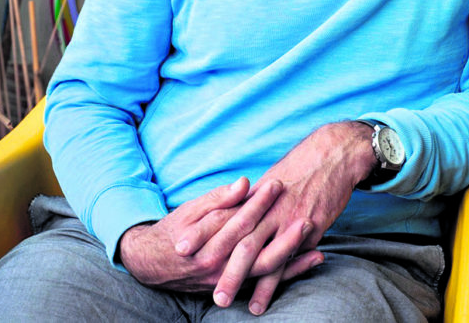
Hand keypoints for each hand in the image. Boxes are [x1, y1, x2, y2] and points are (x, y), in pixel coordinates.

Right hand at [118, 175, 317, 293]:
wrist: (154, 263)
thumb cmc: (175, 230)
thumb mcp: (191, 210)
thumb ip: (219, 198)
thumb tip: (244, 183)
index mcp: (205, 243)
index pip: (238, 220)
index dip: (259, 202)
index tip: (277, 183)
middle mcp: (218, 266)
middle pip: (256, 248)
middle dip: (282, 231)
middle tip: (304, 213)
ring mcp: (228, 279)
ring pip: (265, 268)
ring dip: (293, 253)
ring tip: (314, 235)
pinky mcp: (236, 286)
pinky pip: (266, 280)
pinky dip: (291, 270)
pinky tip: (312, 257)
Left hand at [175, 121, 376, 314]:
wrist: (333, 154)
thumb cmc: (300, 165)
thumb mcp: (270, 177)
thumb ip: (250, 196)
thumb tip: (230, 207)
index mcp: (255, 194)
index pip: (223, 215)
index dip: (201, 231)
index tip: (180, 246)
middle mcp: (269, 209)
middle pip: (240, 241)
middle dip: (221, 266)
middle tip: (205, 287)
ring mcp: (288, 221)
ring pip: (262, 256)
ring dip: (246, 281)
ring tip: (231, 302)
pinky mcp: (308, 230)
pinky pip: (288, 259)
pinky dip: (276, 281)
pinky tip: (263, 299)